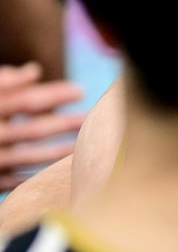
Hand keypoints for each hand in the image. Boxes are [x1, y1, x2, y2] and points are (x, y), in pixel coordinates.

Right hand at [0, 63, 85, 190]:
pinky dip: (43, 176)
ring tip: (87, 144)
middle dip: (67, 124)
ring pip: (30, 158)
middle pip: (35, 130)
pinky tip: (65, 170)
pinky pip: (19, 181)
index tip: (81, 90)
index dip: (55, 95)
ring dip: (61, 152)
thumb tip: (33, 71)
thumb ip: (3, 81)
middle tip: (95, 117)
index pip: (27, 101)